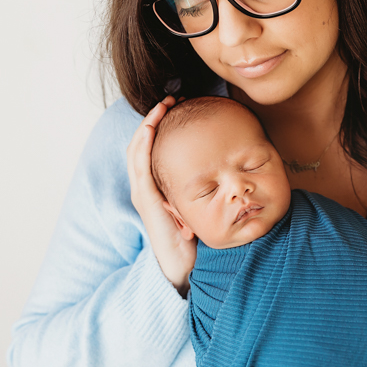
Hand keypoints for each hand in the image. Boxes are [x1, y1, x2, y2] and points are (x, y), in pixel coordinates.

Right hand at [126, 96, 196, 294]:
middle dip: (154, 119)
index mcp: (159, 188)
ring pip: (138, 150)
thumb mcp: (200, 207)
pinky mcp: (146, 199)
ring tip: (161, 107)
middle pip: (144, 144)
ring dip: (148, 125)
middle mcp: (147, 187)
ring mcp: (144, 193)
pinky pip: (140, 165)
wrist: (183, 267)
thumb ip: (206, 189)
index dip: (163, 127)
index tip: (178, 107)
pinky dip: (143, 143)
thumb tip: (228, 171)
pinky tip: (151, 127)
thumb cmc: (195, 240)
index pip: (156, 149)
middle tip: (169, 99)